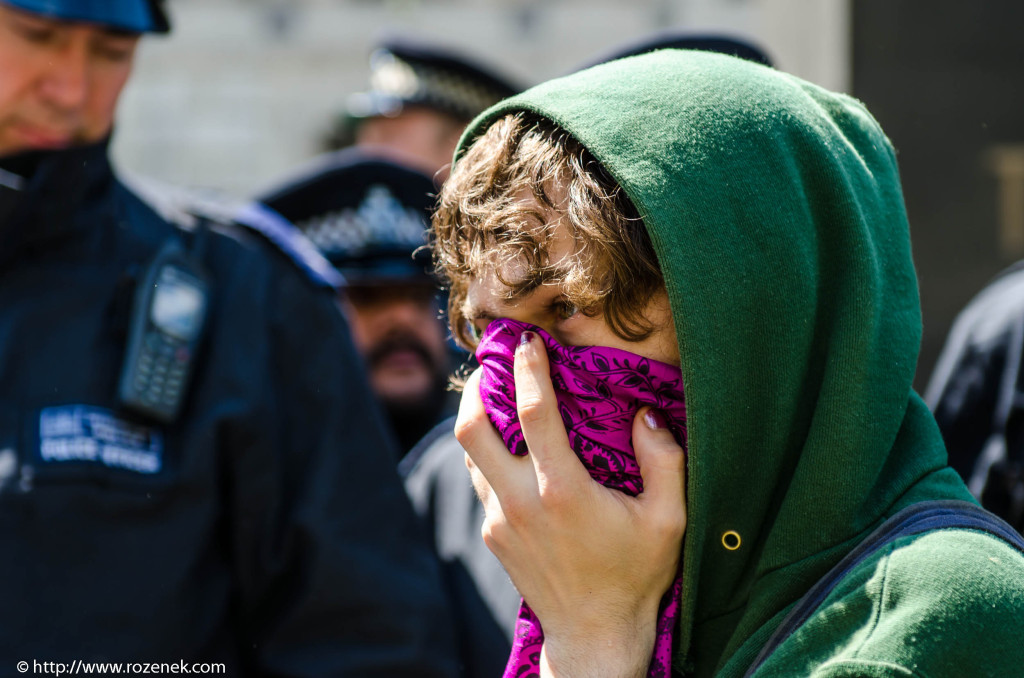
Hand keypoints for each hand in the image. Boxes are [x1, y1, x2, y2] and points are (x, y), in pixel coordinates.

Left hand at [455, 331, 686, 676]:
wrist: (595, 634)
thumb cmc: (637, 574)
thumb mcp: (670, 519)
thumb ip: (665, 460)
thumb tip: (646, 413)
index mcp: (563, 491)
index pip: (533, 413)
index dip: (529, 369)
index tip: (529, 341)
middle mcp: (521, 501)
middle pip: (472, 428)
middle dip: (476, 386)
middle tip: (492, 362)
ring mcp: (501, 519)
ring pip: (469, 453)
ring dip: (476, 416)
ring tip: (494, 391)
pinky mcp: (493, 533)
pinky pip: (480, 479)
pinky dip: (485, 450)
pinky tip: (506, 441)